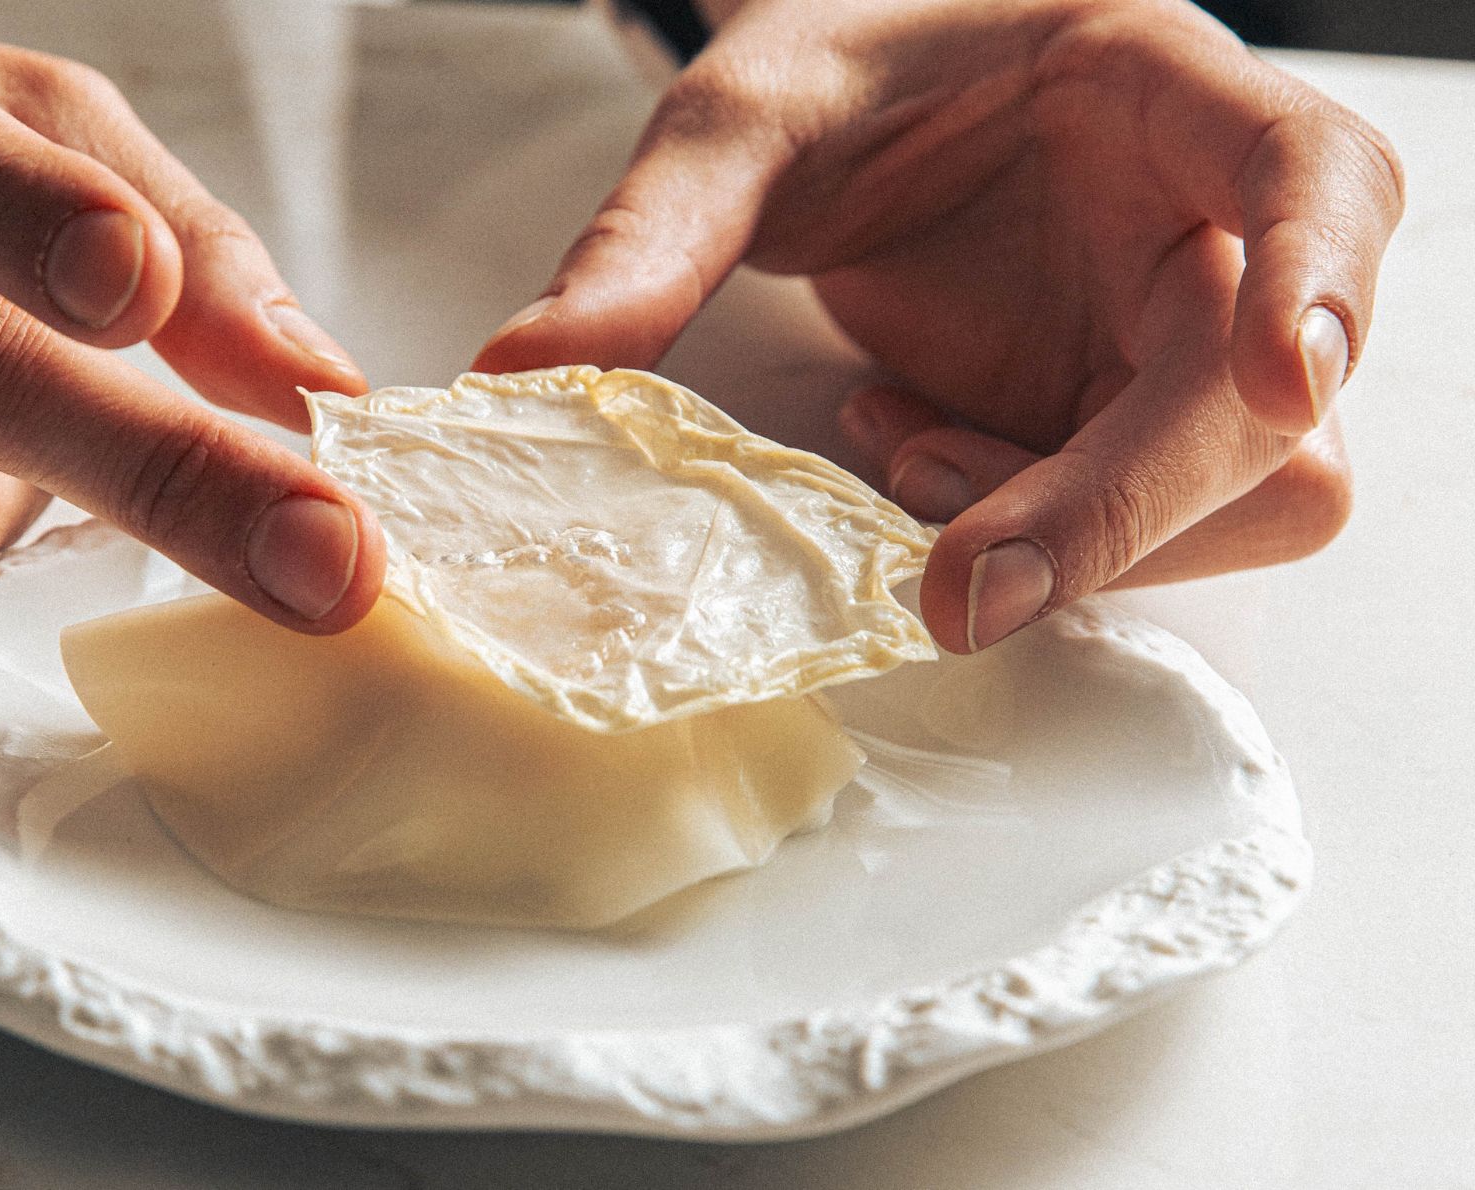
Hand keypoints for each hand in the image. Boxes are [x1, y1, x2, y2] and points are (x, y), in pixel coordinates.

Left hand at [477, 0, 1401, 651]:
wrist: (853, 100)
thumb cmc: (836, 66)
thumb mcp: (733, 122)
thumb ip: (645, 242)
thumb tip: (522, 377)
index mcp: (1161, 93)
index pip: (1319, 175)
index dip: (1322, 279)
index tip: (1277, 375)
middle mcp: (1206, 223)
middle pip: (1274, 414)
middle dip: (1114, 513)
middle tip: (957, 584)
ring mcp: (1174, 332)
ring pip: (1230, 501)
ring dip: (1064, 532)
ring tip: (899, 452)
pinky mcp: (1123, 412)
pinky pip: (1127, 527)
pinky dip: (1018, 533)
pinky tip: (902, 443)